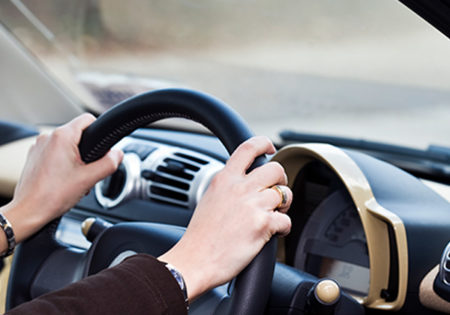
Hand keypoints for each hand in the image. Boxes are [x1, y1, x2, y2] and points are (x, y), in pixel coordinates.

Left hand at [1, 114, 122, 243]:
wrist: (29, 212)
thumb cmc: (51, 196)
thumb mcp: (89, 179)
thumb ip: (109, 163)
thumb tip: (118, 155)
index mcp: (61, 137)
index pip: (88, 119)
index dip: (100, 132)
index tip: (102, 149)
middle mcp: (48, 137)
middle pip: (79, 134)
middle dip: (88, 151)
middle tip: (87, 171)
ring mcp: (39, 147)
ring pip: (67, 145)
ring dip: (76, 159)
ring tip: (74, 178)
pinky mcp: (35, 157)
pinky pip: (56, 153)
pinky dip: (64, 164)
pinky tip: (63, 180)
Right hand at [159, 136, 291, 299]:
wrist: (195, 260)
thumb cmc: (200, 236)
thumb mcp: (210, 198)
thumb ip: (228, 186)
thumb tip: (245, 183)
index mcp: (225, 179)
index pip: (248, 148)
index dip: (264, 143)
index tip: (270, 148)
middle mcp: (240, 188)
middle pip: (275, 169)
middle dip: (281, 179)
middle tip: (276, 191)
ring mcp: (252, 205)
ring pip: (284, 194)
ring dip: (283, 206)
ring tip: (273, 215)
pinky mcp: (263, 224)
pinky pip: (286, 220)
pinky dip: (283, 228)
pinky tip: (273, 232)